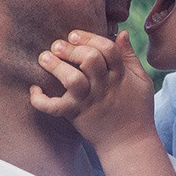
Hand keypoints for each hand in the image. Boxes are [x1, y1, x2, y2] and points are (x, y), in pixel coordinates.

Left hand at [27, 30, 154, 149]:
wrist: (129, 143)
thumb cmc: (136, 109)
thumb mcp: (141, 80)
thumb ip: (129, 56)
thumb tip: (120, 32)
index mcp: (120, 75)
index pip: (107, 49)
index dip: (90, 38)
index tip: (74, 35)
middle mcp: (104, 86)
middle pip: (90, 60)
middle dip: (71, 49)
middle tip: (57, 45)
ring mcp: (89, 101)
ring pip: (72, 80)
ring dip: (56, 67)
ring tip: (44, 58)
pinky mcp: (76, 115)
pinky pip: (55, 108)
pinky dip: (41, 100)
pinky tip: (34, 89)